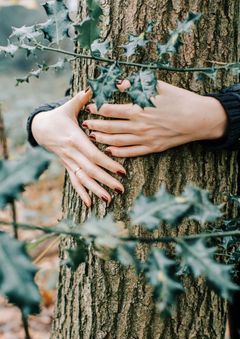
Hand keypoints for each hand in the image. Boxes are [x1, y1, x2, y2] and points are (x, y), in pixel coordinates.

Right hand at [31, 90, 126, 206]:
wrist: (41, 128)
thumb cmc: (60, 116)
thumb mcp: (70, 106)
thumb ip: (83, 99)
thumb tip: (93, 88)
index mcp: (75, 138)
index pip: (94, 154)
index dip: (107, 163)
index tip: (122, 171)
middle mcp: (72, 153)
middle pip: (90, 170)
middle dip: (106, 181)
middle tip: (121, 189)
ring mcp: (69, 162)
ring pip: (83, 179)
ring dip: (96, 190)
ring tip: (109, 200)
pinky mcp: (67, 167)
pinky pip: (74, 182)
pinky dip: (82, 193)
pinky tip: (90, 204)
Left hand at [82, 80, 226, 156]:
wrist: (198, 119)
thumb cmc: (179, 99)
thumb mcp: (158, 87)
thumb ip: (135, 85)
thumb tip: (117, 82)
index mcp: (138, 109)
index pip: (109, 110)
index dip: (96, 108)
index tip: (88, 107)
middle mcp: (138, 126)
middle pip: (109, 127)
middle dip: (94, 125)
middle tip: (84, 124)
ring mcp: (145, 139)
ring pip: (117, 141)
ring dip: (102, 139)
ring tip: (92, 136)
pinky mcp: (152, 148)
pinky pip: (131, 152)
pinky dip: (118, 152)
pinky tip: (109, 151)